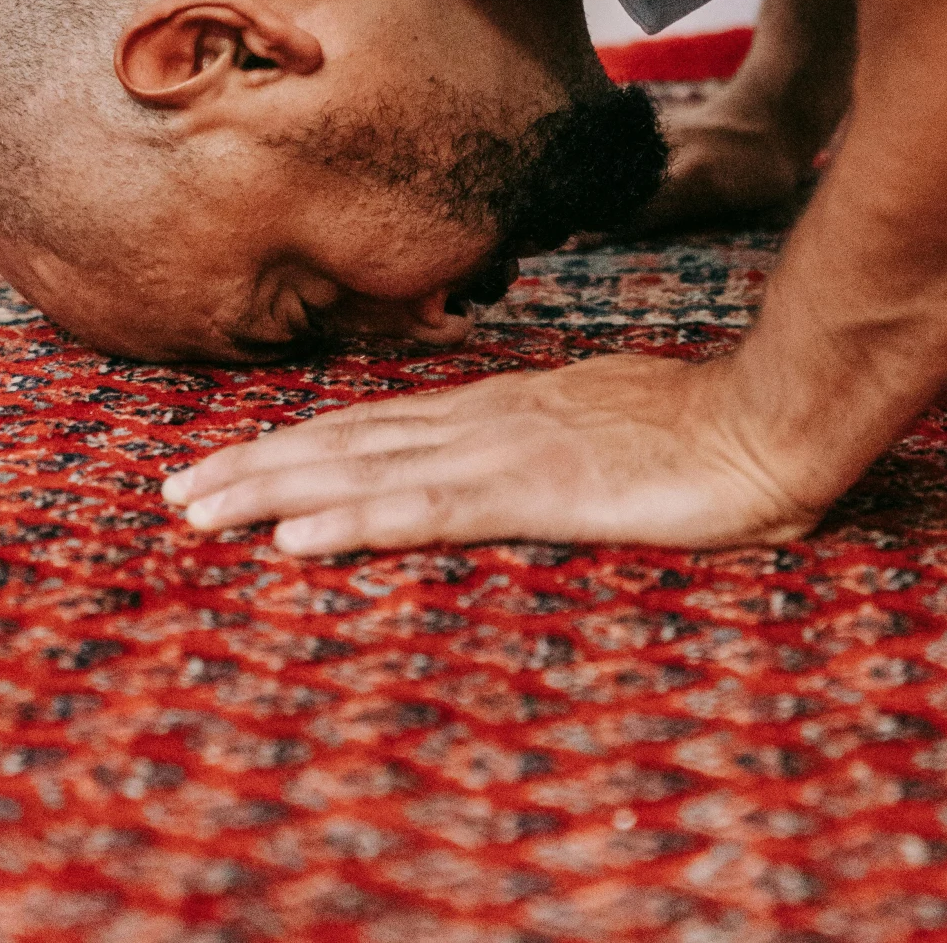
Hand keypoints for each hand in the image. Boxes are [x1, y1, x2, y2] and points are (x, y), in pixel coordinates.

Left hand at [162, 353, 821, 553]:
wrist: (769, 415)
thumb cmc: (709, 430)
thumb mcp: (614, 426)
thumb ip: (559, 437)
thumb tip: (528, 452)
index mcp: (505, 407)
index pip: (378, 424)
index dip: (300, 442)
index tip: (233, 460)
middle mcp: (486, 419)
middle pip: (348, 439)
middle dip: (259, 465)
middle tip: (177, 493)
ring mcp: (503, 451)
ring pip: (363, 468)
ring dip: (274, 490)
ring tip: (201, 513)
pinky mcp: (531, 491)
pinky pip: (424, 510)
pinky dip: (351, 520)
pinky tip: (296, 538)